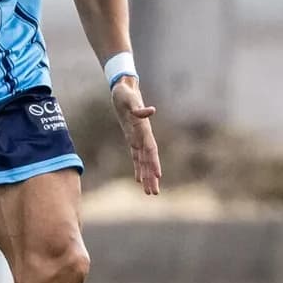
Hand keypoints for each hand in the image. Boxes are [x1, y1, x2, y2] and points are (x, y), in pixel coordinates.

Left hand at [109, 76, 160, 194]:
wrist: (123, 89)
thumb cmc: (126, 94)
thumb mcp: (130, 99)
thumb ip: (139, 108)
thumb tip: (151, 110)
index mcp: (144, 130)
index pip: (151, 150)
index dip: (154, 162)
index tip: (158, 176)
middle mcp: (143, 136)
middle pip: (149, 160)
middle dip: (152, 177)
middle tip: (154, 193)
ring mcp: (138, 138)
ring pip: (144, 162)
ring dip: (146, 177)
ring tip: (149, 192)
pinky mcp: (131, 139)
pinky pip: (136, 157)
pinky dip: (138, 168)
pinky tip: (139, 180)